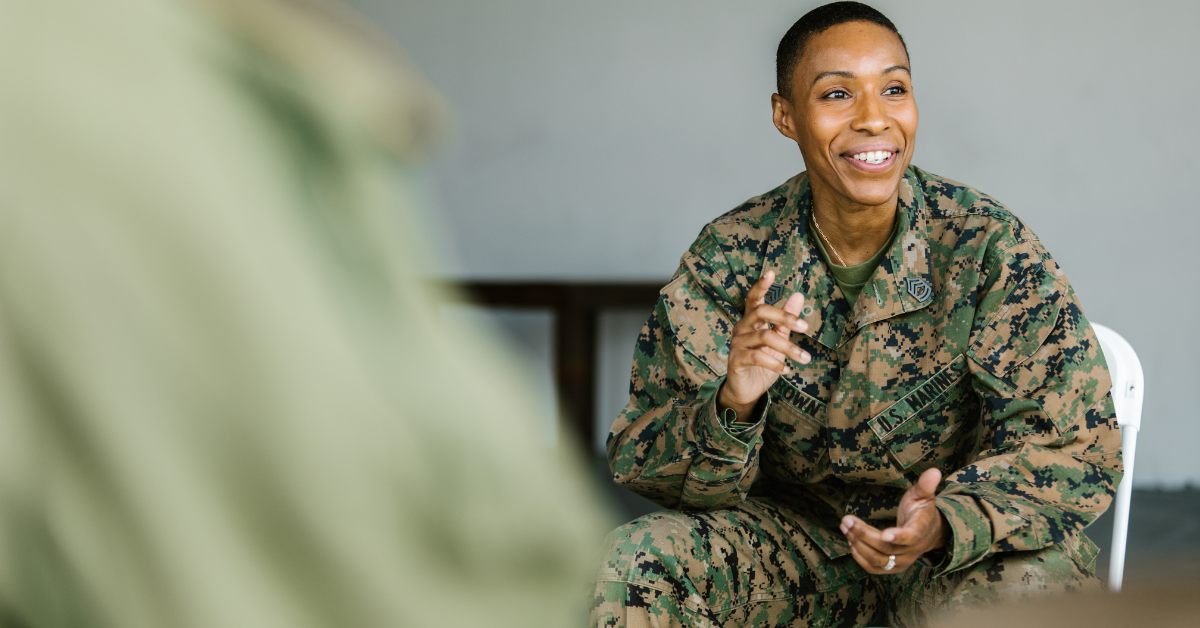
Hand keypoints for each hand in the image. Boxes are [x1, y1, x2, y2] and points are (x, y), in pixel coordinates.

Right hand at [717, 270, 809, 417]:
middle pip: (760, 312)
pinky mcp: (736, 360)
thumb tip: (798, 295)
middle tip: (805, 327)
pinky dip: (775, 363)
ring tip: (805, 358)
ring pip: (764, 337)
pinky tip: (788, 370)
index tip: (771, 273)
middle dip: (784, 317)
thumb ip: (786, 321)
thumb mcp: (778, 341)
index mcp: (751, 321)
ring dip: (788, 348)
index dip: (760, 286)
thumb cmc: (763, 363)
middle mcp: (741, 328)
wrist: (747, 390)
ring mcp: (737, 344)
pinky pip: (757, 357)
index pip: (753, 299)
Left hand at [841, 468, 949, 574]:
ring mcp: (902, 562)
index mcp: (920, 532)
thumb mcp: (924, 496)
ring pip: (877, 559)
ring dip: (858, 544)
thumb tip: (934, 471)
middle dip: (863, 534)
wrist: (929, 534)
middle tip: (846, 520)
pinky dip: (860, 556)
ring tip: (845, 527)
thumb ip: (926, 485)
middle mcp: (911, 551)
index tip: (885, 534)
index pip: (910, 537)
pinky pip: (873, 568)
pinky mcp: (892, 568)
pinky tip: (851, 541)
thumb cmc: (922, 512)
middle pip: (885, 548)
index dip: (898, 537)